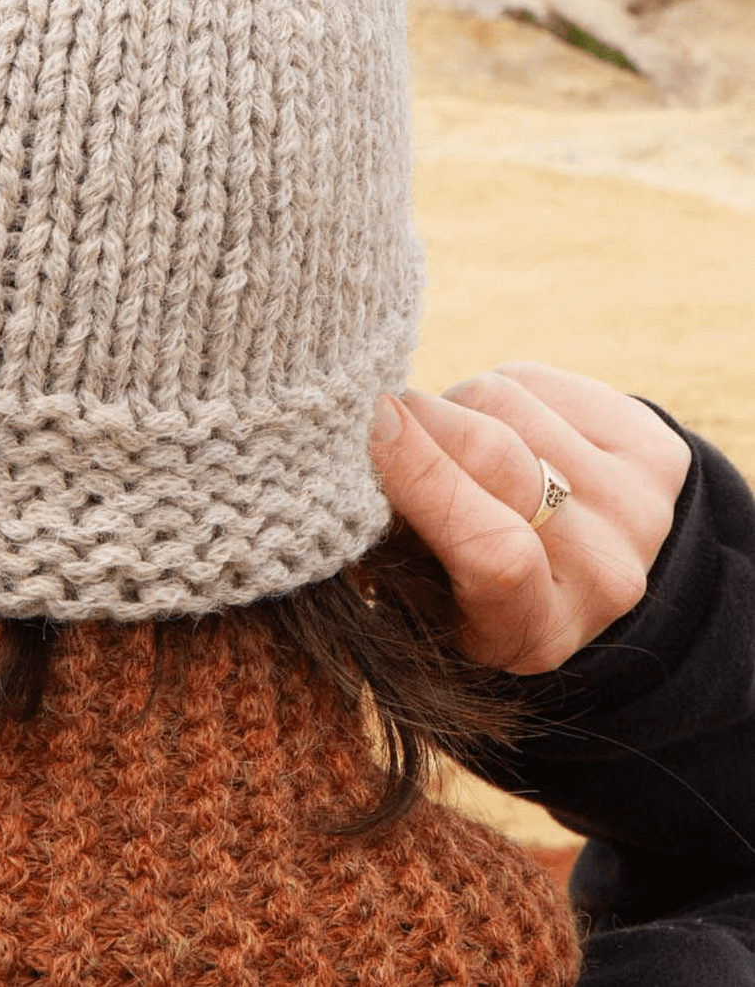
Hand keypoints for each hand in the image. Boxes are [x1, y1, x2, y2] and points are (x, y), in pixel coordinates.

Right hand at [370, 361, 689, 674]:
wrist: (581, 560)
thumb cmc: (463, 578)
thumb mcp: (421, 589)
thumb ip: (389, 536)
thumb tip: (356, 447)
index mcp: (536, 631)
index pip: (493, 551)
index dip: (424, 479)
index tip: (369, 427)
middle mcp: (608, 578)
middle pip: (497, 459)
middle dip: (419, 418)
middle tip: (371, 410)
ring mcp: (641, 511)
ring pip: (506, 404)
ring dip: (452, 405)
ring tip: (445, 438)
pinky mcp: (656, 449)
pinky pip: (538, 381)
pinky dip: (495, 391)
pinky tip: (499, 425)